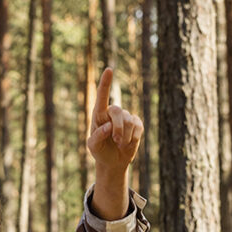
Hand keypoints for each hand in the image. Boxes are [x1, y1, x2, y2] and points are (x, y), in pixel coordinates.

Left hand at [87, 68, 143, 218]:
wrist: (113, 161)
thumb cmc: (100, 152)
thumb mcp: (93, 147)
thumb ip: (97, 137)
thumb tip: (108, 126)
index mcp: (98, 115)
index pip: (102, 96)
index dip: (105, 83)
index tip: (109, 70)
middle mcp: (112, 113)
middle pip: (118, 111)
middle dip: (118, 127)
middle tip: (116, 140)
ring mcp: (126, 117)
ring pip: (129, 121)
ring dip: (125, 136)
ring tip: (120, 144)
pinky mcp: (137, 124)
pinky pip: (138, 127)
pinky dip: (133, 138)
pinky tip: (128, 143)